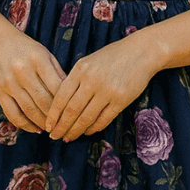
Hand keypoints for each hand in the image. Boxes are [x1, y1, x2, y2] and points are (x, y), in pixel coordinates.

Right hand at [0, 33, 65, 133]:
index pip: (56, 87)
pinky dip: (24, 124)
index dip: (66, 103)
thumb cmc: (26, 49)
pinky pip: (12, 113)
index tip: (74, 113)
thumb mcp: (45, 54)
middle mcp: (22, 71)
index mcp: (38, 60)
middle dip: (55, 117)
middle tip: (65, 126)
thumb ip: (58, 73)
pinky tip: (34, 128)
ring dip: (42, 123)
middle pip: (43, 100)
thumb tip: (72, 95)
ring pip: (28, 109)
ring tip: (51, 130)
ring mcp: (9, 82)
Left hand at [45, 34, 159, 140]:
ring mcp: (107, 91)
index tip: (48, 125)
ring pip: (86, 118)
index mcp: (81, 69)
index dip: (53, 115)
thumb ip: (76, 78)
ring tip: (68, 138)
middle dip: (61, 126)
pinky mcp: (121, 100)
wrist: (142, 52)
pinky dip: (93, 128)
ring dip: (75, 131)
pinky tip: (87, 132)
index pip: (61, 97)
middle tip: (54, 136)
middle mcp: (92, 80)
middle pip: (71, 110)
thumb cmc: (113, 56)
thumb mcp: (90, 61)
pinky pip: (103, 119)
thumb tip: (61, 103)